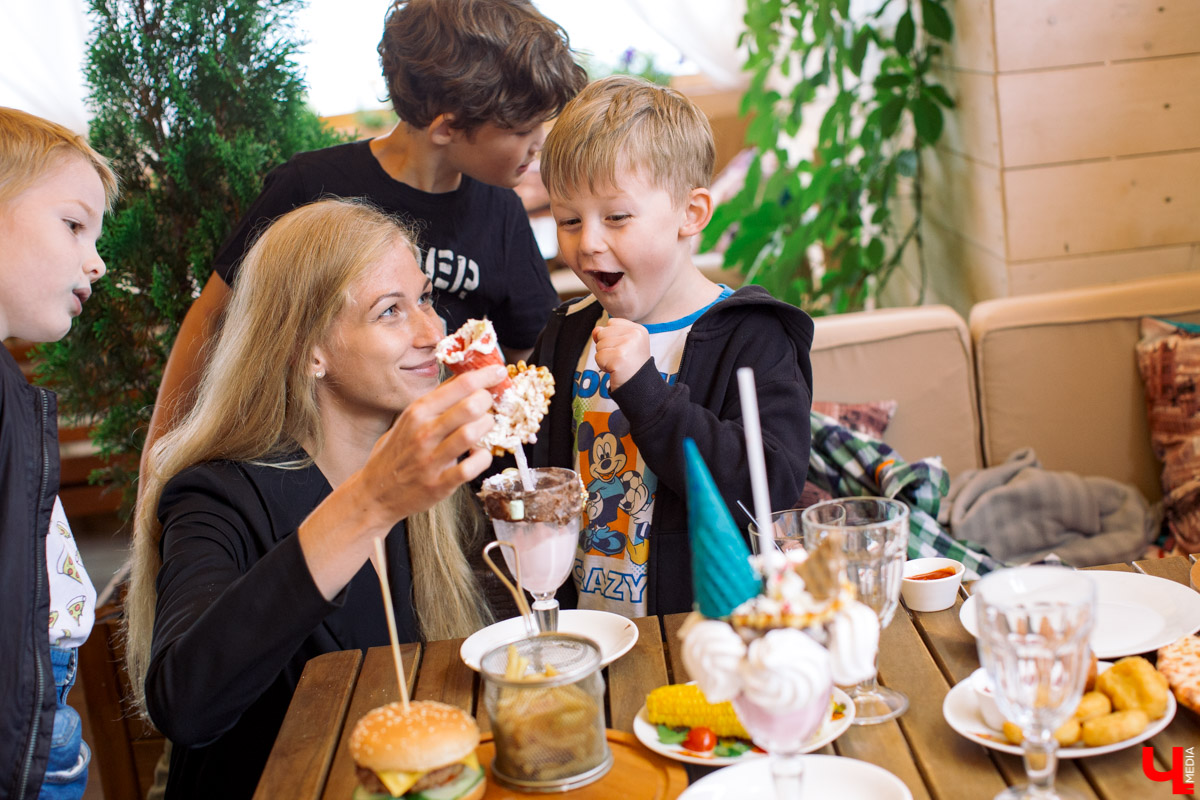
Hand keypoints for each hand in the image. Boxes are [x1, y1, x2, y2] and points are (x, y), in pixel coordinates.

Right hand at [356, 364, 505, 522]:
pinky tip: (479, 454)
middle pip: (471, 406)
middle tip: (489, 404)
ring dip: (487, 427)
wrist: (375, 493)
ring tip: (484, 428)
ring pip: (472, 433)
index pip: (459, 384)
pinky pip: (472, 467)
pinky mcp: (440, 484)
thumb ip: (435, 401)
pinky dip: (483, 458)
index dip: (485, 375)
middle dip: (488, 401)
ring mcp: (432, 459)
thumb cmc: (395, 453)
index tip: (498, 372)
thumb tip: (465, 378)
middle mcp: (424, 432)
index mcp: (417, 412)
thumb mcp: (407, 420)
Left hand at [593, 318, 650, 390]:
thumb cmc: (630, 365)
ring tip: (618, 364)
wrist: (640, 387)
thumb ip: (607, 334)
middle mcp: (635, 335)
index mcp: (638, 329)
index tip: (623, 350)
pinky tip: (615, 370)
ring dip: (604, 358)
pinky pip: (598, 357)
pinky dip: (603, 366)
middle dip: (606, 348)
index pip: (611, 323)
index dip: (611, 337)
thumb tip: (596, 330)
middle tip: (620, 359)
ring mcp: (628, 345)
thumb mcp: (621, 345)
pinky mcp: (619, 358)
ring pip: (599, 345)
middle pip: (603, 333)